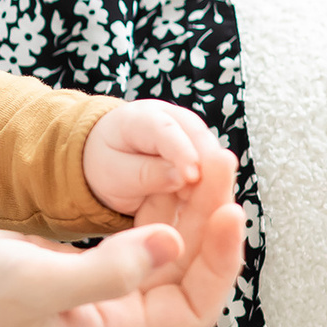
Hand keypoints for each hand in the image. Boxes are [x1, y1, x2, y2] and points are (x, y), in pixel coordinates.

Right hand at [0, 147, 242, 326]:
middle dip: (205, 218)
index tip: (227, 209)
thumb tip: (172, 242)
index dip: (219, 261)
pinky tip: (150, 177)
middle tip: (221, 162)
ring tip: (199, 159)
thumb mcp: (36, 280)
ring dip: (180, 206)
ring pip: (154, 247)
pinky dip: (145, 205)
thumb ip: (109, 268)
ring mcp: (82, 287)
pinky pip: (123, 235)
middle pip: (179, 270)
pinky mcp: (60, 261)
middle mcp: (103, 314)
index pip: (193, 305)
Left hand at [82, 98, 226, 215]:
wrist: (112, 157)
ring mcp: (193, 133)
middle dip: (207, 169)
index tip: (192, 177)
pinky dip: (216, 189)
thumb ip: (145, 174)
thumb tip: (184, 178)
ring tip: (208, 207)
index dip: (181, 152)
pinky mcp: (206, 151)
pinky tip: (211, 208)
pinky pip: (218, 170)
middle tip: (208, 200)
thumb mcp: (114, 173)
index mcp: (141, 118)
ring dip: (215, 181)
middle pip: (199, 139)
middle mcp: (173, 118)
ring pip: (214, 154)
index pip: (164, 130)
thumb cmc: (109, 164)